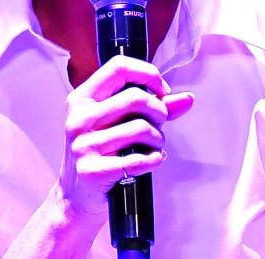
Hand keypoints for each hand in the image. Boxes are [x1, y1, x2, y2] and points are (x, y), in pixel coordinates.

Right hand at [57, 55, 194, 218]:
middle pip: (135, 97)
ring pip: (141, 128)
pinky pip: (138, 159)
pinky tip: (150, 161)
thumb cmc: (101, 154)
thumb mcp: (118, 123)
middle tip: (160, 124)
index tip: (161, 92)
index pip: (119, 67)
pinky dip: (154, 160)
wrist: (77, 197)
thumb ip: (153, 107)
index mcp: (82, 99)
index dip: (148, 74)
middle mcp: (78, 118)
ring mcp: (82, 145)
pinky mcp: (91, 170)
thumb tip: (187, 98)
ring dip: (158, 139)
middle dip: (159, 111)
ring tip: (153, 146)